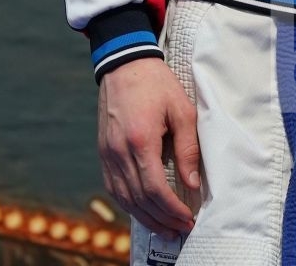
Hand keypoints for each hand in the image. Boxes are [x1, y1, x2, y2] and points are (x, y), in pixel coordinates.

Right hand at [98, 58, 200, 234]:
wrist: (125, 64)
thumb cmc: (157, 84)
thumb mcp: (182, 109)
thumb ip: (187, 148)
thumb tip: (192, 183)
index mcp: (140, 140)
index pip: (155, 189)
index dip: (171, 209)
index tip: (187, 219)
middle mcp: (119, 152)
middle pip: (139, 200)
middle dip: (161, 220)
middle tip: (180, 230)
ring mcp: (107, 154)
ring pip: (124, 198)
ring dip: (145, 217)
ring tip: (165, 228)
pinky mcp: (103, 152)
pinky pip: (114, 188)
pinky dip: (129, 204)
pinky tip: (143, 210)